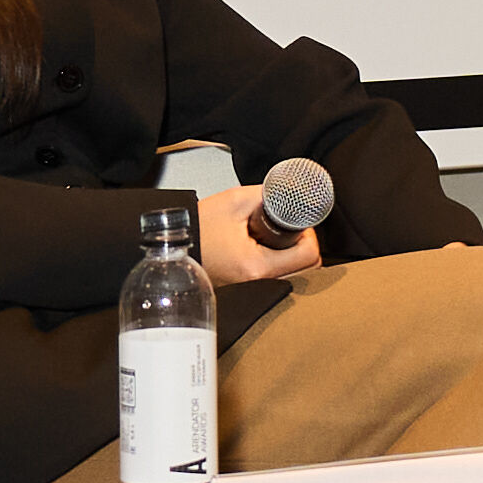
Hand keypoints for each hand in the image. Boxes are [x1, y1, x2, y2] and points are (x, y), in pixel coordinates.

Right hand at [193, 183, 321, 294]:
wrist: (173, 243)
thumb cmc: (196, 227)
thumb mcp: (236, 200)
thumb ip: (269, 195)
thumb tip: (291, 193)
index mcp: (256, 265)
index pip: (309, 255)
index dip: (308, 233)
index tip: (298, 222)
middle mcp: (256, 284)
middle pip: (306, 269)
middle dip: (303, 244)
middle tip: (290, 228)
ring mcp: (252, 289)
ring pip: (294, 275)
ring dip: (293, 255)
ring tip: (277, 236)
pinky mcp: (247, 289)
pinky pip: (277, 278)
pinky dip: (280, 263)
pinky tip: (267, 247)